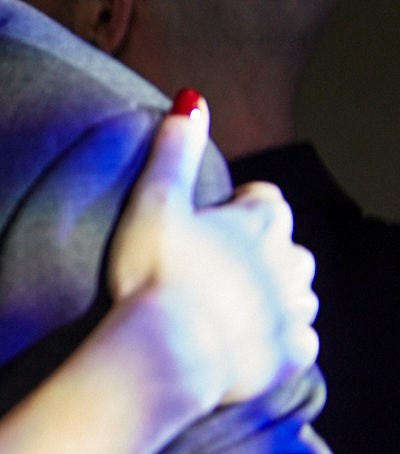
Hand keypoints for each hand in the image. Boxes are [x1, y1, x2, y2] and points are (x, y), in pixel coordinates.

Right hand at [105, 92, 318, 406]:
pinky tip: (250, 345)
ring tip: (233, 308)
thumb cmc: (155, 276)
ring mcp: (291, 310)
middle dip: (263, 254)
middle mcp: (288, 261)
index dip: (239, 208)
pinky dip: (280, 342)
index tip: (212, 222)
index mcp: (259, 223)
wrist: (167, 352)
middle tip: (217, 270)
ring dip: (275, 297)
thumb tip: (191, 99)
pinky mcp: (290, 354)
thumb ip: (174, 152)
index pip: (265, 200)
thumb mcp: (154, 204)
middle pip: (288, 248)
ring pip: (299, 295)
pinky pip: (300, 343)